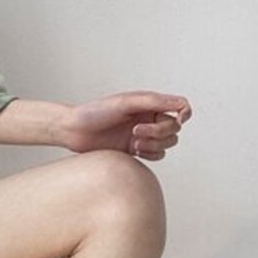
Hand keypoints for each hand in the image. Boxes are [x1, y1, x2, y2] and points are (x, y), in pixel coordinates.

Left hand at [61, 90, 192, 159]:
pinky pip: (156, 155)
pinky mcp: (135, 149)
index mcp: (149, 103)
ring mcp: (143, 134)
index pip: (180, 107)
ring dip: (153, 145)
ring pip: (167, 143)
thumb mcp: (126, 103)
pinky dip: (150, 154)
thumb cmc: (95, 112)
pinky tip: (134, 151)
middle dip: (158, 133)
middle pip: (174, 129)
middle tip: (135, 132)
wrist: (74, 131)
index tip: (178, 119)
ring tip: (133, 143)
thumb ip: (154, 102)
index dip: (184, 114)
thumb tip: (181, 104)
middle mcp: (148, 118)